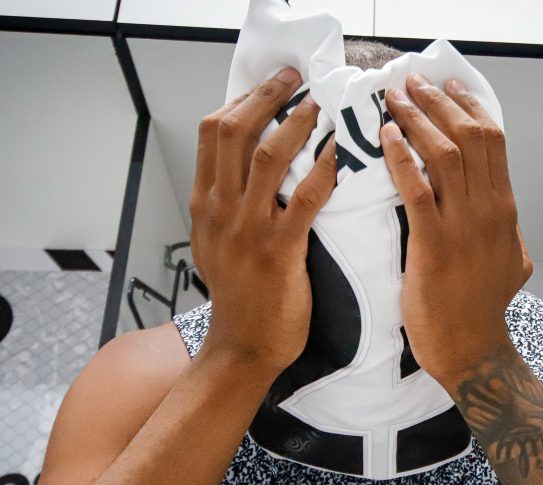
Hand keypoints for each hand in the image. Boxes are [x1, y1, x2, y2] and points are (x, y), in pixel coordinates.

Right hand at [190, 67, 337, 375]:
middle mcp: (220, 210)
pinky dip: (322, 170)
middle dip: (267, 96)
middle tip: (296, 79)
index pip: (212, 133)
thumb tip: (242, 170)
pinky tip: (337, 154)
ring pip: (267, 157)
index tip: (270, 85)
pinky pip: (304, 200)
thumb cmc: (237, 299)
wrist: (242, 347)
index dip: (242, 99)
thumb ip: (224, 206)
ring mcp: (248, 230)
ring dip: (297, 123)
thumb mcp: (213, 244)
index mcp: (204, 205)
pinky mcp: (279, 252)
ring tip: (320, 105)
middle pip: (234, 132)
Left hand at [381, 75, 531, 390]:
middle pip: (470, 136)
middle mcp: (489, 210)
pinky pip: (416, 190)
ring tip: (393, 100)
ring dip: (417, 120)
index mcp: (504, 208)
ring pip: (444, 154)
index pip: (493, 140)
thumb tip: (506, 221)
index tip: (447, 85)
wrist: (471, 349)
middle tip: (412, 83)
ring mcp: (463, 227)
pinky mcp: (434, 245)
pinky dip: (400, 158)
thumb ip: (508, 234)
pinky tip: (386, 139)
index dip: (468, 105)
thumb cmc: (482, 309)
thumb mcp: (512, 263)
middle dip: (439, 102)